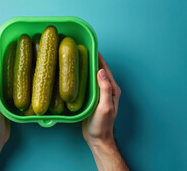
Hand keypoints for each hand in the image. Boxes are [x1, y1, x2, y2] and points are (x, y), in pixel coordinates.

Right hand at [82, 52, 128, 170]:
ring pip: (92, 76)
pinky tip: (74, 75)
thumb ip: (105, 89)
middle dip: (91, 60)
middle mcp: (107, 89)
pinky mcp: (92, 98)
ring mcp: (99, 94)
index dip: (98, 58)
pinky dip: (82, 77)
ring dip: (85, 68)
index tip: (89, 47)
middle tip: (79, 51)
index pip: (105, 69)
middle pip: (99, 70)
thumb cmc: (102, 125)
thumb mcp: (105, 107)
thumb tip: (100, 71)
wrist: (97, 139)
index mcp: (112, 89)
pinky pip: (87, 84)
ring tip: (75, 59)